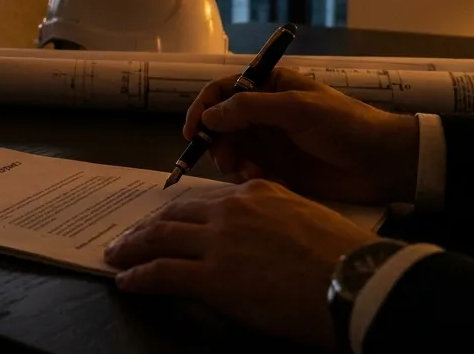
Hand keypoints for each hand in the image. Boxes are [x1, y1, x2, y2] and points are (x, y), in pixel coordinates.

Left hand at [106, 179, 378, 349]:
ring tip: (115, 255)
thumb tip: (261, 235)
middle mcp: (230, 210)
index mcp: (255, 193)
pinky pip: (161, 273)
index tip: (164, 220)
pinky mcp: (212, 277)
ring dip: (131, 247)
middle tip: (128, 236)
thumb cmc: (346, 257)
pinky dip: (138, 275)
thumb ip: (276, 218)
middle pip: (173, 215)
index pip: (204, 200)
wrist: (358, 281)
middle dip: (146, 227)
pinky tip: (126, 280)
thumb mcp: (305, 218)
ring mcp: (218, 242)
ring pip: (159, 238)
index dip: (178, 212)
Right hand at [186, 67, 419, 204]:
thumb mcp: (297, 109)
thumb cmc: (344, 125)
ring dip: (232, 162)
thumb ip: (250, 108)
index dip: (203, 110)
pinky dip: (248, 177)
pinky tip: (264, 181)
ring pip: (231, 151)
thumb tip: (208, 116)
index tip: (193, 133)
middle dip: (217, 142)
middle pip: (221, 125)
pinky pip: (247, 172)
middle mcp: (264, 113)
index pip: (222, 92)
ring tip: (250, 173)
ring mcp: (269, 142)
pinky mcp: (277, 169)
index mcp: (269, 88)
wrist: (384, 163)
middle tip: (225, 160)